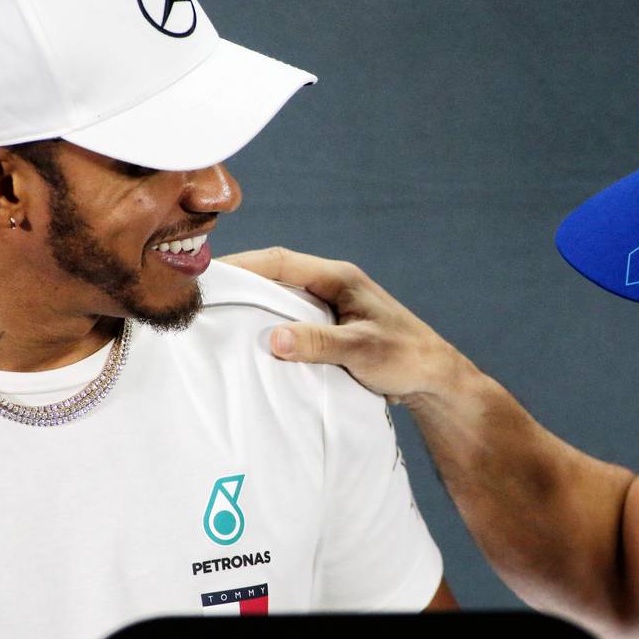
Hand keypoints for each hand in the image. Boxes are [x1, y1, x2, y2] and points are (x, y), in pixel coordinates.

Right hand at [219, 247, 468, 403]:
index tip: (209, 274)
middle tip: (203, 297)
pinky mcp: (332, 327)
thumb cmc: (405, 357)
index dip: (243, 265)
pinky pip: (293, 319)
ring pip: (283, 298)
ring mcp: (332, 306)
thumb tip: (274, 338)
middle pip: (277, 275)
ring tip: (218, 317)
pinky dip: (272, 325)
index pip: (281, 261)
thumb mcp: (361, 350)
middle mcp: (333, 285)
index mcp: (339, 278)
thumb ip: (320, 343)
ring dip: (255, 305)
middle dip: (242, 282)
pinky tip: (253, 341)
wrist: (434, 378)